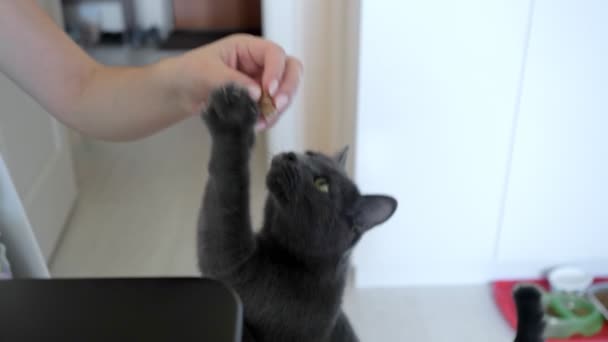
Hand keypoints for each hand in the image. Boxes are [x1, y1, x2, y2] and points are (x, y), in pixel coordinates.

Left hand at [168, 34, 302, 130]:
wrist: (180, 92)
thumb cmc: (190, 72)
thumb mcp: (207, 72)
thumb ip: (232, 81)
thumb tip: (257, 93)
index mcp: (248, 48)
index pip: (274, 53)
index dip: (277, 70)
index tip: (269, 89)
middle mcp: (259, 64)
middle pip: (290, 70)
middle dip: (288, 88)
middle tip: (277, 105)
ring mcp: (261, 82)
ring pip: (286, 92)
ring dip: (279, 108)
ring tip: (263, 120)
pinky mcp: (258, 101)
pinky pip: (274, 109)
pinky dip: (270, 118)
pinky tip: (258, 125)